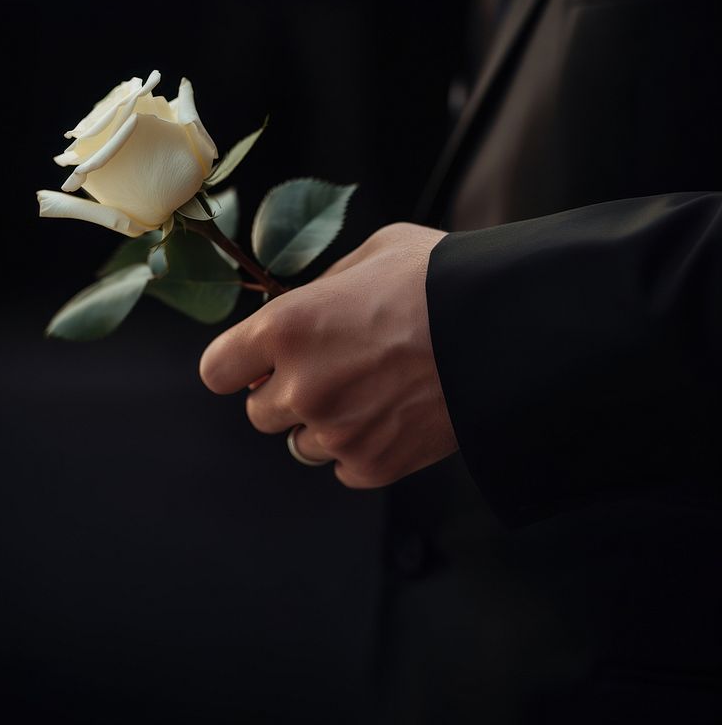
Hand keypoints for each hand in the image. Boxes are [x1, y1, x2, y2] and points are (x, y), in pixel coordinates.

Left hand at [199, 223, 458, 487]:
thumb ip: (320, 290)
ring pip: (301, 444)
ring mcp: (336, 431)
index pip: (217, 371)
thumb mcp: (369, 255)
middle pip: (259, 413)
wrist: (507, 326)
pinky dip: (362, 449)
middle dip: (285, 395)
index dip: (236, 368)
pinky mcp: (373, 465)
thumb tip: (298, 311)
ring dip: (325, 424)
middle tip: (331, 373)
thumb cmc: (438, 278)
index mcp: (285, 327)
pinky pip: (344, 468)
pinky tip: (394, 417)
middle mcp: (300, 386)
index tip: (255, 365)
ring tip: (373, 393)